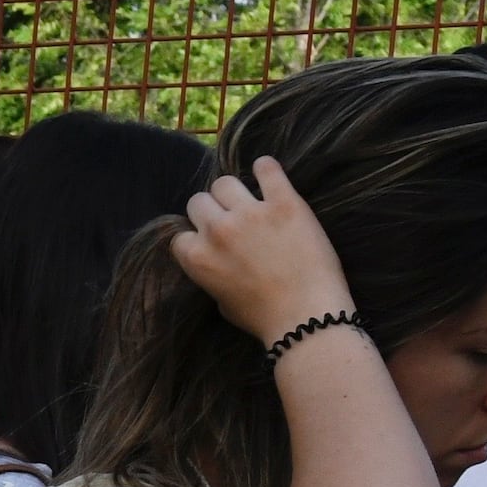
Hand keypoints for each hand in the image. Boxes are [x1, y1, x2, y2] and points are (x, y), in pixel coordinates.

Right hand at [169, 156, 361, 348]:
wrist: (305, 315)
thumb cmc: (262, 317)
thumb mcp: (220, 301)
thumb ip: (211, 274)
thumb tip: (215, 258)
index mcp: (197, 258)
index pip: (181, 234)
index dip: (196, 236)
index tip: (209, 241)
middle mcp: (218, 230)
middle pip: (199, 201)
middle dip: (210, 210)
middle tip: (228, 219)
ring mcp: (251, 213)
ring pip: (225, 182)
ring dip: (233, 191)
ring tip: (247, 199)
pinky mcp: (284, 202)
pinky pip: (268, 169)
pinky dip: (265, 168)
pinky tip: (266, 171)